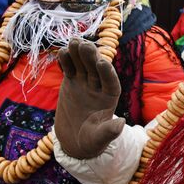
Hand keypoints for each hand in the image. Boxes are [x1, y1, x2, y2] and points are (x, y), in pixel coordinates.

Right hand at [54, 38, 124, 158]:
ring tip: (73, 41)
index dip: (107, 73)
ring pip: (82, 65)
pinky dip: (66, 61)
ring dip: (78, 53)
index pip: (111, 82)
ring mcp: (85, 82)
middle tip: (85, 45)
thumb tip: (121, 124)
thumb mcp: (100, 139)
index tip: (102, 62)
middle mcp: (99, 86)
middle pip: (96, 69)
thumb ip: (109, 131)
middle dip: (91, 57)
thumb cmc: (92, 141)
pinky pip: (69, 68)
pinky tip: (62, 52)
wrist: (75, 140)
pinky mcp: (71, 81)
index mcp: (111, 97)